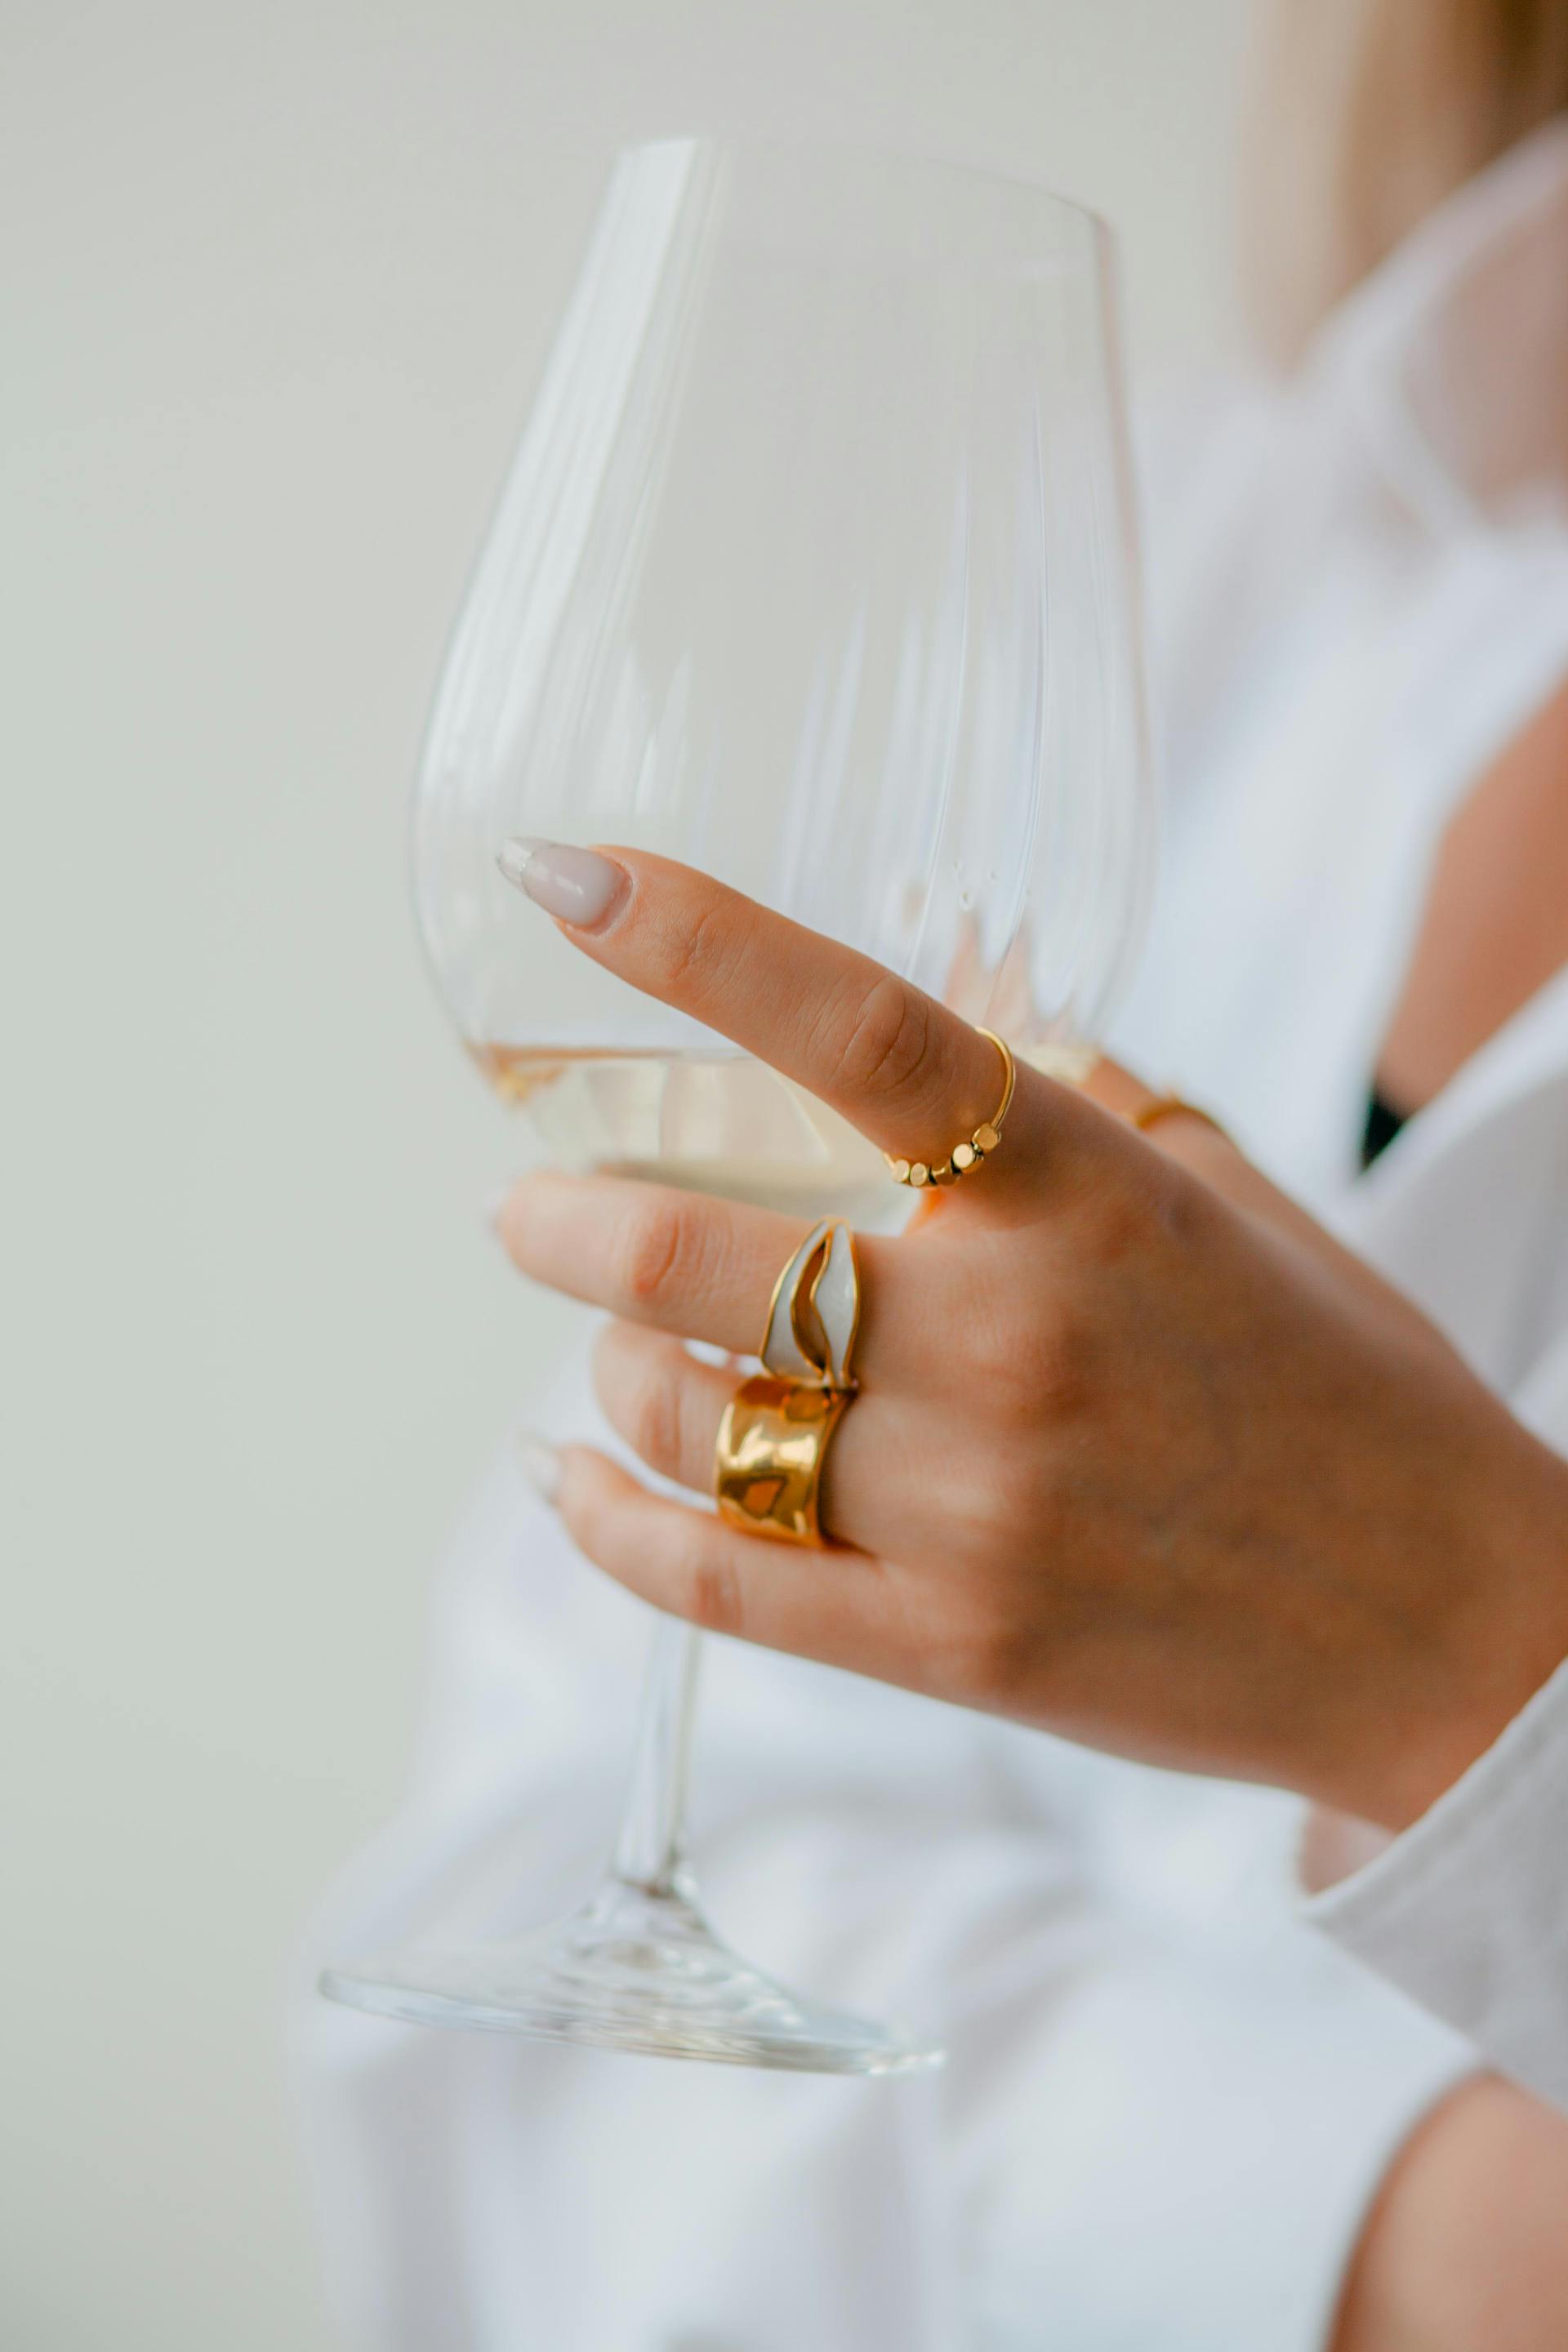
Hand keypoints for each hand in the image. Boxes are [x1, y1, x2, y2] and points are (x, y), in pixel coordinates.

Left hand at [495, 841, 1567, 1828]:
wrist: (1446, 1628)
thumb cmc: (1338, 1387)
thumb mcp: (1228, 1199)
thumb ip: (1070, 1105)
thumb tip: (936, 1008)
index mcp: (1092, 1192)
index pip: (859, 1027)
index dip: (693, 938)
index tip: (565, 873)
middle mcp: (1018, 1338)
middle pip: (700, 1255)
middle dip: (564, 1221)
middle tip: (528, 1206)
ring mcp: (977, 1506)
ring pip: (686, 1419)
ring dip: (605, 1368)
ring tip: (610, 1347)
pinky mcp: (952, 1648)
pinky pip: (712, 1583)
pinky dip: (605, 1522)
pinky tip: (568, 1480)